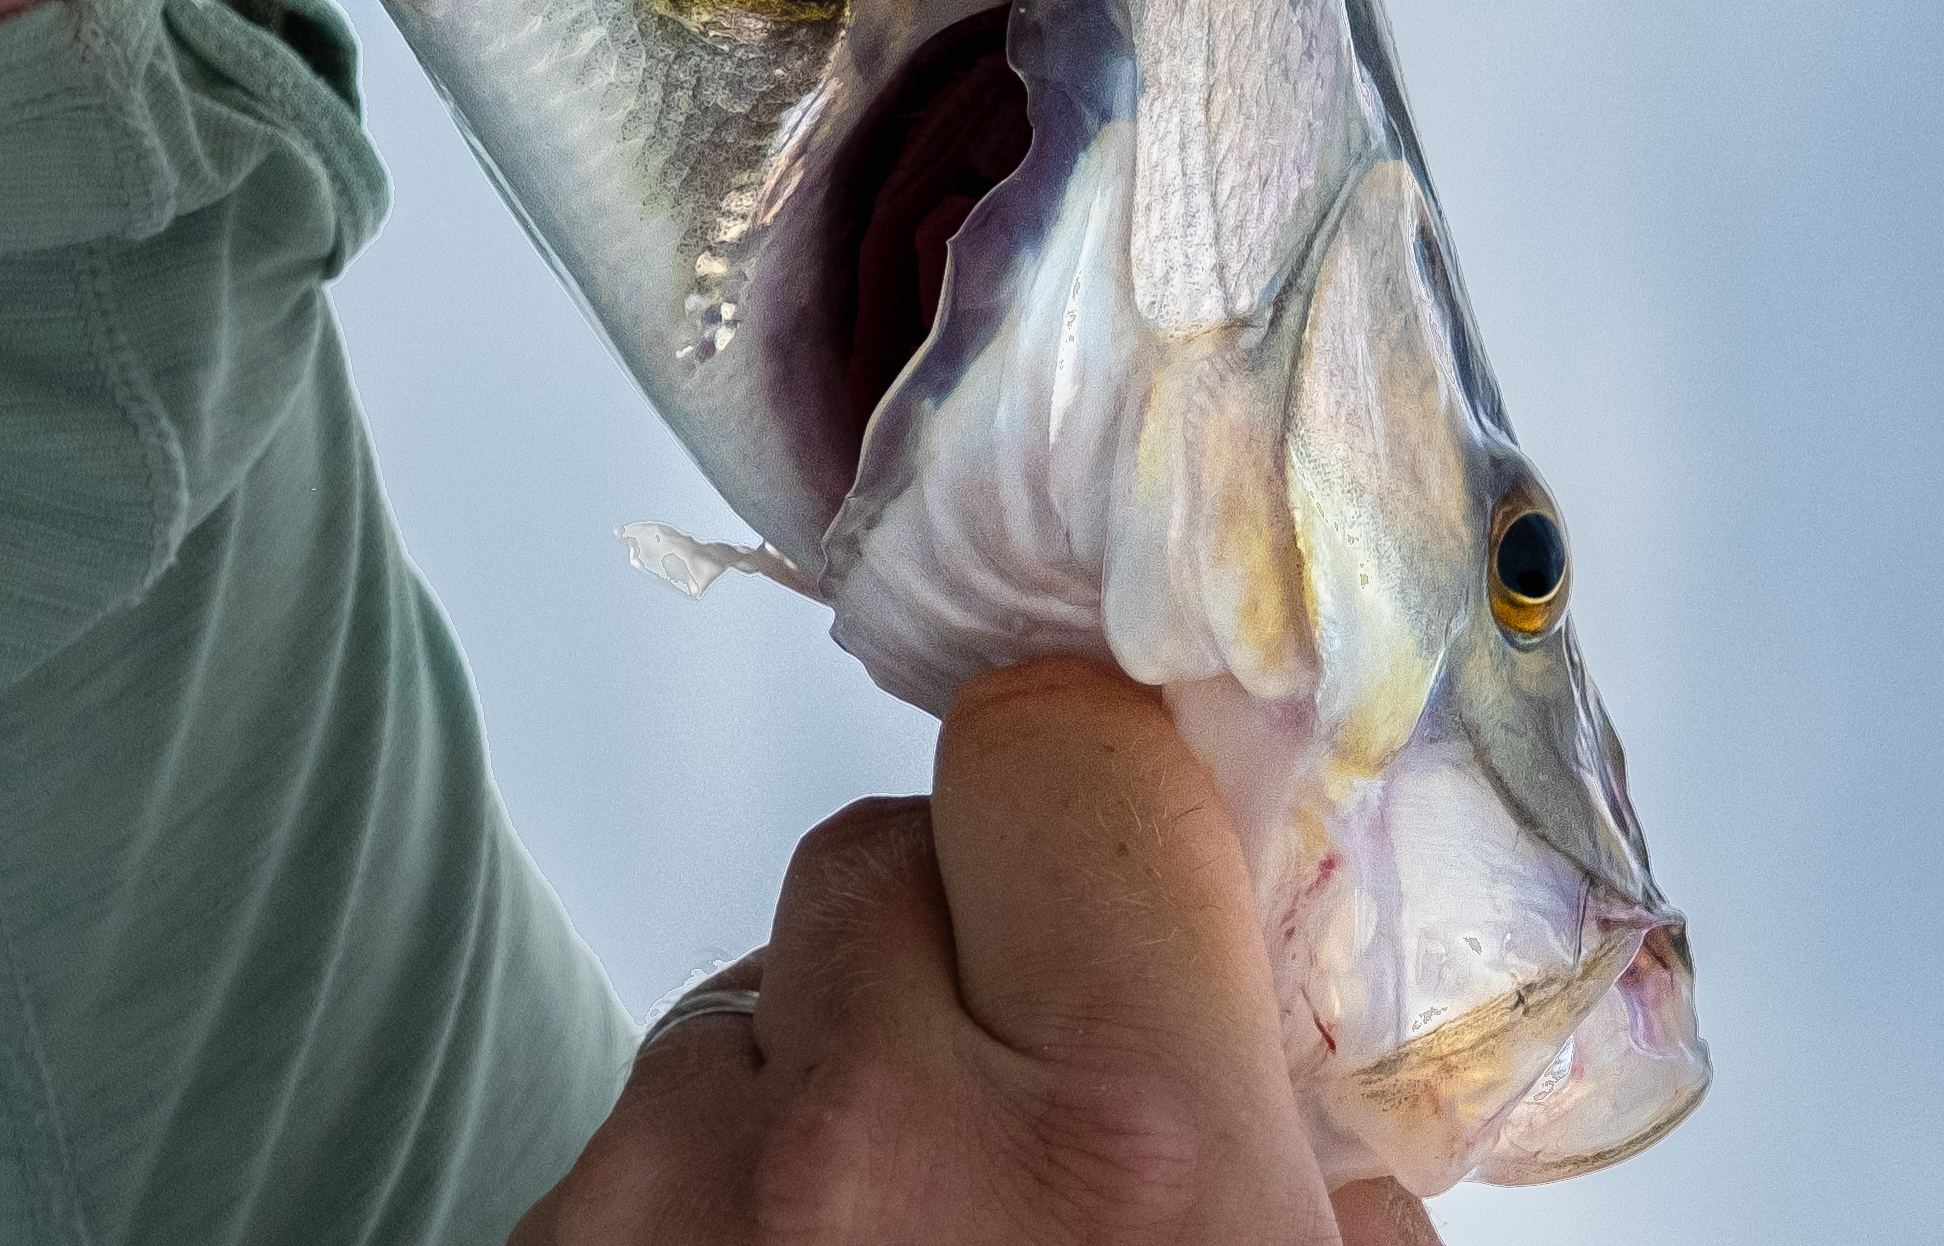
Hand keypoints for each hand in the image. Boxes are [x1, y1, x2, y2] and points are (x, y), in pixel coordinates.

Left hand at [513, 660, 1440, 1244]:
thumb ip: (1309, 1170)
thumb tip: (1292, 1102)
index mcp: (1128, 1152)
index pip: (1053, 743)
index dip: (1094, 807)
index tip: (1117, 866)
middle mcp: (871, 1156)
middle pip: (873, 855)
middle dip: (956, 952)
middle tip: (1030, 1120)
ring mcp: (667, 1214)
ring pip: (738, 1006)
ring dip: (817, 1088)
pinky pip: (635, 1144)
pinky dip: (708, 1206)